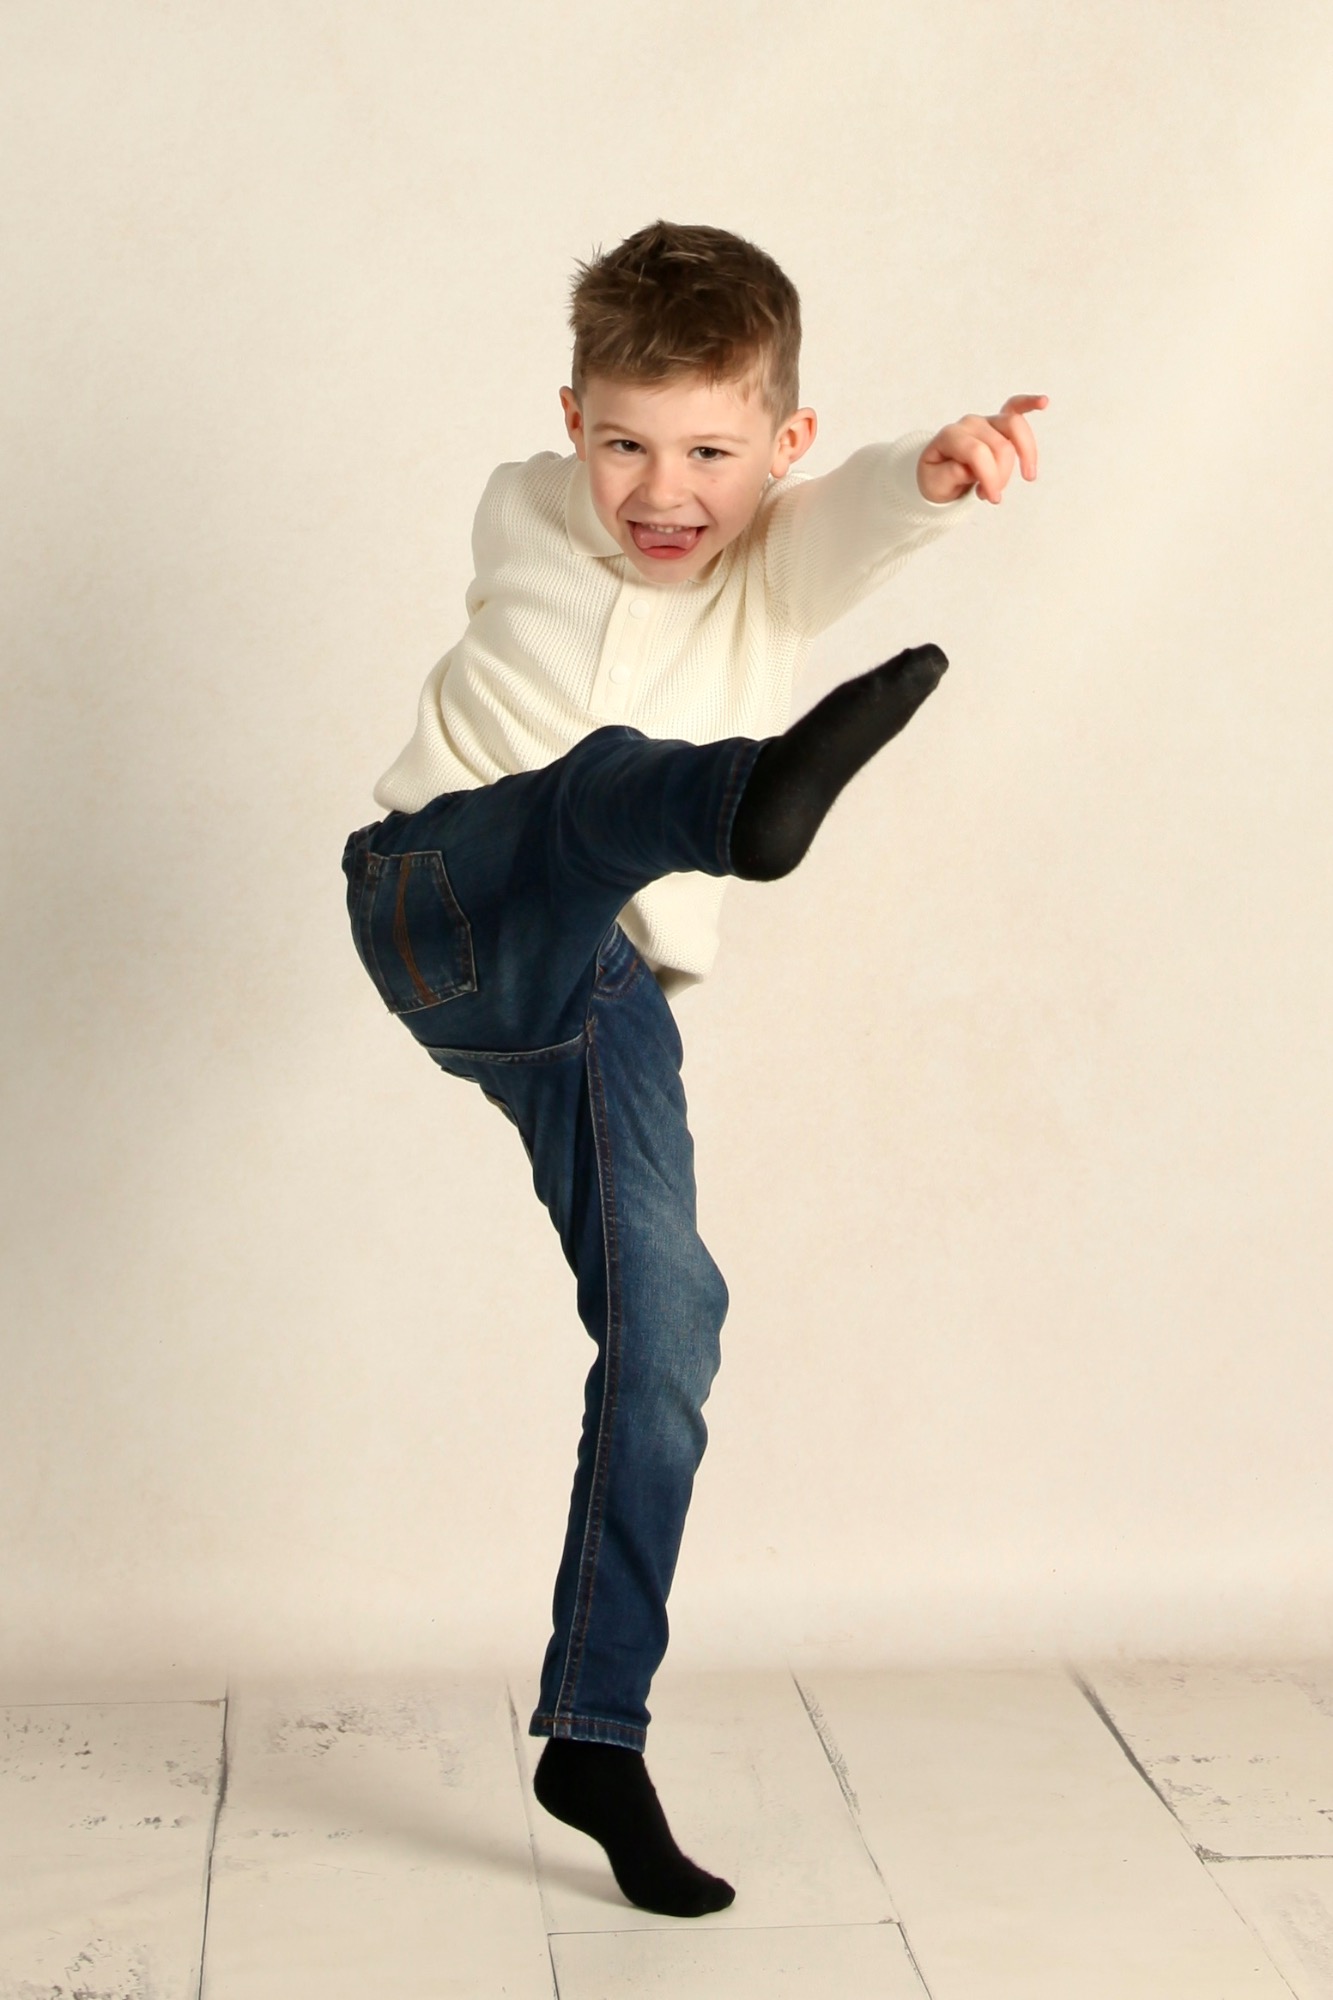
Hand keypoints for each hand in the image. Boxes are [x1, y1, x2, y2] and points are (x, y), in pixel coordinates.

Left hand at [917, 394, 1048, 504]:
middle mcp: (969, 424)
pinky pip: (1015, 407)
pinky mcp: (997, 422)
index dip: (989, 477)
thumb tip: (970, 470)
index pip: (977, 452)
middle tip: (994, 496)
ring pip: (1014, 427)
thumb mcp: (935, 485)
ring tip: (1028, 476)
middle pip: (1000, 445)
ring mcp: (985, 421)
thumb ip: (951, 475)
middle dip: (1002, 475)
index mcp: (950, 436)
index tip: (992, 498)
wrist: (937, 473)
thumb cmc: (937, 479)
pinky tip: (1043, 402)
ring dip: (1026, 453)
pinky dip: (1029, 404)